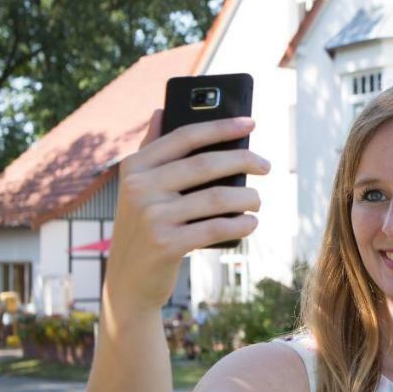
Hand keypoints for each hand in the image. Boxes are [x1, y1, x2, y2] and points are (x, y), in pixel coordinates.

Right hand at [105, 109, 271, 313]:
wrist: (127, 281)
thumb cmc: (142, 227)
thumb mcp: (137, 188)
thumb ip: (150, 150)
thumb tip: (160, 110)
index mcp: (135, 167)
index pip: (185, 136)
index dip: (221, 126)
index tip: (250, 122)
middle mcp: (140, 188)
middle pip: (206, 164)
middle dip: (244, 161)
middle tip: (265, 165)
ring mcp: (152, 216)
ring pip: (217, 198)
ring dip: (248, 198)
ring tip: (257, 201)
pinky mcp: (166, 244)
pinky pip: (215, 228)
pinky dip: (240, 225)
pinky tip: (251, 223)